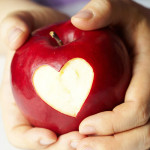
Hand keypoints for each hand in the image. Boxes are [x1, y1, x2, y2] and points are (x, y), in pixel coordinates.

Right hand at [0, 2, 84, 149]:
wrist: (55, 30)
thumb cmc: (36, 28)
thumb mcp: (23, 23)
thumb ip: (15, 26)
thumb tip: (15, 37)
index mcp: (21, 100)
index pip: (20, 131)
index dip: (31, 140)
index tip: (49, 137)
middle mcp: (40, 108)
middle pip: (49, 141)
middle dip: (63, 145)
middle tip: (81, 139)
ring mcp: (60, 106)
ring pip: (70, 133)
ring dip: (82, 139)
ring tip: (95, 134)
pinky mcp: (78, 98)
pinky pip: (87, 116)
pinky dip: (96, 121)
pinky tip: (106, 116)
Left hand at [71, 0, 149, 149]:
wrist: (138, 34)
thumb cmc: (129, 24)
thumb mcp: (121, 11)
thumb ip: (105, 10)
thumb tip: (79, 20)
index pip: (140, 110)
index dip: (114, 124)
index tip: (84, 127)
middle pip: (140, 134)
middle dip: (109, 145)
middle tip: (76, 145)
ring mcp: (146, 103)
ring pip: (135, 139)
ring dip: (106, 147)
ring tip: (78, 146)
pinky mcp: (136, 107)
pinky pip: (126, 131)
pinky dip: (107, 140)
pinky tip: (86, 137)